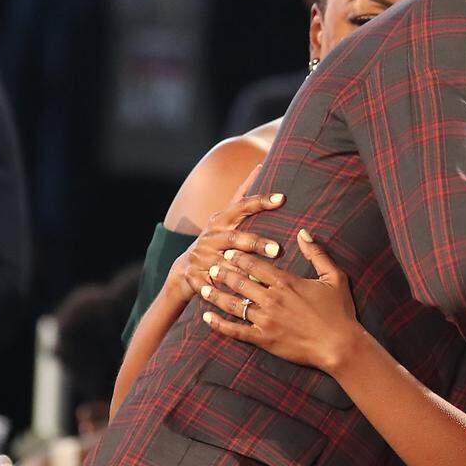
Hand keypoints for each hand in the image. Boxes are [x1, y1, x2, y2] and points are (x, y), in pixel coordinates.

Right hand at [167, 166, 282, 303]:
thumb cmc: (215, 241)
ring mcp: (201, 258)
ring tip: (264, 277)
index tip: (281, 198)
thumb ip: (242, 197)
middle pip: (235, 239)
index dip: (260, 201)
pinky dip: (225, 292)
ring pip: (226, 264)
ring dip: (244, 271)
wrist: (183, 271)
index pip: (242, 206)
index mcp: (220, 221)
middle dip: (256, 244)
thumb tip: (259, 166)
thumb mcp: (225, 219)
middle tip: (278, 249)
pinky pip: (214, 286)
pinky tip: (242, 299)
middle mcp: (210, 237)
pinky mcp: (196, 278)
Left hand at [200, 232, 363, 373]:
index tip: (228, 252)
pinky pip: (235, 330)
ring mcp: (265, 320)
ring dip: (215, 295)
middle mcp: (271, 298)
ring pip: (233, 304)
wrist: (340, 346)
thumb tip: (304, 232)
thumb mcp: (334, 277)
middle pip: (239, 281)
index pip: (255, 264)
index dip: (239, 257)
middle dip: (222, 273)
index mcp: (286, 282)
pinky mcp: (263, 339)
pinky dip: (219, 324)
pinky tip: (207, 318)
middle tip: (210, 266)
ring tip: (202, 288)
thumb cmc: (339, 311)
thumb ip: (317, 253)